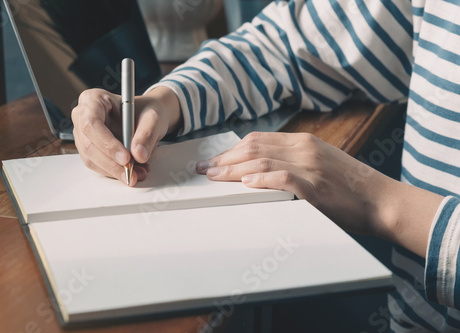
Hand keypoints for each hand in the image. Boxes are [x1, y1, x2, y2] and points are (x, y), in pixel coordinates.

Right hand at [71, 87, 180, 185]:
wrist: (146, 117)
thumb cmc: (145, 111)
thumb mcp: (152, 118)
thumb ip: (146, 134)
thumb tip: (139, 155)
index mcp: (93, 99)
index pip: (91, 124)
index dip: (107, 143)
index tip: (126, 158)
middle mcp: (82, 116)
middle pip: (89, 145)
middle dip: (112, 163)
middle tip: (132, 172)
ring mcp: (83, 135)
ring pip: (92, 159)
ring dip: (115, 170)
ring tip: (138, 173)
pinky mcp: (90, 150)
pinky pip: (98, 165)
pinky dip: (115, 171)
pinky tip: (133, 171)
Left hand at [196, 132, 442, 256]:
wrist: (382, 200)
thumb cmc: (350, 186)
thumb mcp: (320, 164)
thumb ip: (293, 161)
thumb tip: (260, 169)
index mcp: (303, 142)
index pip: (258, 140)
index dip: (232, 150)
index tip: (215, 160)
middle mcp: (304, 148)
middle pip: (254, 148)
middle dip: (225, 159)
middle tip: (205, 169)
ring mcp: (310, 165)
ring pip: (262, 161)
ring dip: (234, 170)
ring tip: (215, 177)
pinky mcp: (316, 186)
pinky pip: (283, 178)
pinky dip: (263, 179)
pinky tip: (247, 183)